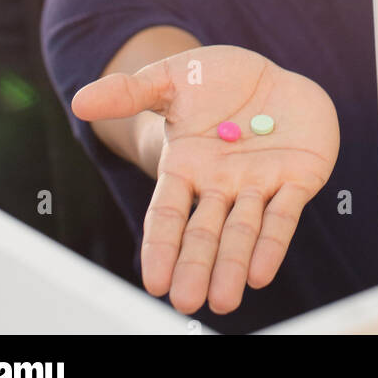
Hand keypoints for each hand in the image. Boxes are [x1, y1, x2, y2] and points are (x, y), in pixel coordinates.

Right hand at [72, 45, 338, 315]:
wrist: (271, 76)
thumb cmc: (216, 81)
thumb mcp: (171, 78)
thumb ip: (130, 92)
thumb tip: (80, 101)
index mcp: (186, 167)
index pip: (168, 214)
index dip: (161, 245)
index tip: (153, 279)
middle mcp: (221, 185)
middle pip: (205, 233)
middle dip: (196, 267)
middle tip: (186, 301)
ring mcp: (259, 185)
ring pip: (243, 232)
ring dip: (233, 265)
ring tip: (224, 299)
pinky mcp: (297, 179)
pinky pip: (284, 215)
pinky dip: (273, 244)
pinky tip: (261, 272)